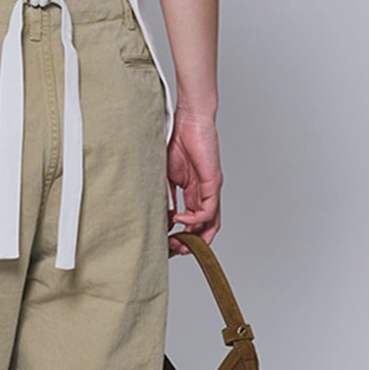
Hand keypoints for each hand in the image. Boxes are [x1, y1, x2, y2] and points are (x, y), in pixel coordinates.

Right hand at [166, 111, 220, 253]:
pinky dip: (194, 220)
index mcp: (193, 191)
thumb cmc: (177, 139)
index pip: (192, 221)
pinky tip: (179, 219)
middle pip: (204, 227)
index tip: (166, 240)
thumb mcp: (165, 173)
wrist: (189, 119)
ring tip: (180, 243)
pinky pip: (208, 210)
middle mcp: (205, 193)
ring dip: (197, 237)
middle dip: (190, 243)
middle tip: (174, 250)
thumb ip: (164, 193)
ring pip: (211, 223)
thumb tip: (155, 213)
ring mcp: (210, 189)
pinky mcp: (212, 183)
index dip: (181, 234)